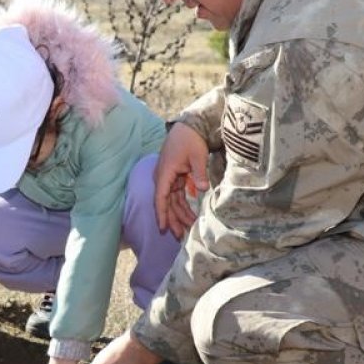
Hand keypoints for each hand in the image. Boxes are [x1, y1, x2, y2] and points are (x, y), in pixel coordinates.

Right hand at [154, 123, 209, 238]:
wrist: (189, 127)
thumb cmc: (191, 140)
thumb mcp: (197, 156)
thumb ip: (199, 173)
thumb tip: (202, 190)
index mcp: (165, 173)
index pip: (161, 198)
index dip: (162, 214)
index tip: (163, 228)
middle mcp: (163, 177)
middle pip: (166, 203)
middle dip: (172, 220)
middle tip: (179, 236)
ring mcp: (169, 178)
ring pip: (172, 201)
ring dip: (179, 214)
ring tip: (189, 228)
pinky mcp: (176, 178)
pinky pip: (177, 196)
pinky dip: (183, 206)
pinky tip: (191, 216)